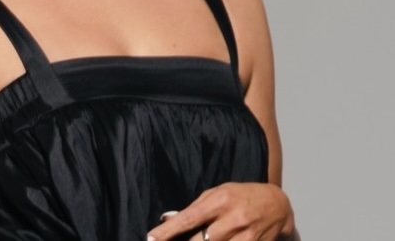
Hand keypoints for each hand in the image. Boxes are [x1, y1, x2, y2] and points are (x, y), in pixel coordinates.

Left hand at [146, 182, 294, 240]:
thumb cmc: (242, 196)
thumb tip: (168, 219)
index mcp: (219, 200)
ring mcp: (245, 236)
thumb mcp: (217, 193)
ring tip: (194, 239)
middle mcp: (232, 219)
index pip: (188, 218)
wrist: (277, 205)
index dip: (168, 231)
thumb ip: (195, 208)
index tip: (152, 238)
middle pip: (199, 240)